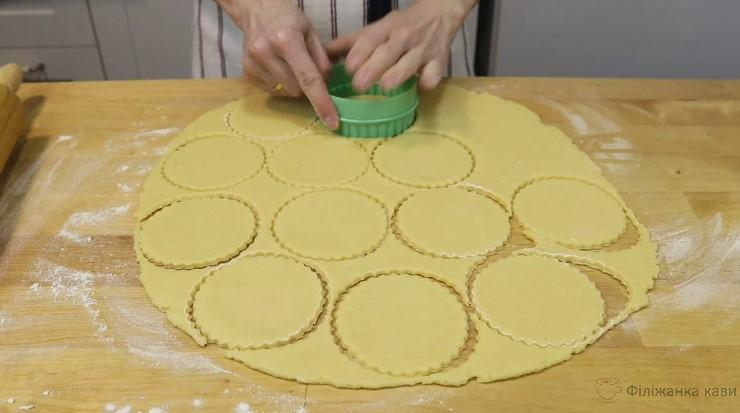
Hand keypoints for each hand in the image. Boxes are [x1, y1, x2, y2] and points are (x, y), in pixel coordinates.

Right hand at [218, 0, 338, 128]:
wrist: (257, 8)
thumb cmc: (288, 19)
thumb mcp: (311, 32)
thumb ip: (321, 59)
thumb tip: (327, 86)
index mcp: (286, 39)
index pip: (308, 78)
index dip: (322, 102)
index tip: (332, 122)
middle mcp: (266, 52)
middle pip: (297, 89)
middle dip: (305, 83)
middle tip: (303, 65)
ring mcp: (252, 63)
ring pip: (285, 92)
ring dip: (292, 83)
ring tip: (287, 62)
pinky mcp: (245, 71)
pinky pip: (272, 90)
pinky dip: (279, 83)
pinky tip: (276, 66)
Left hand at [327, 0, 475, 91]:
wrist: (440, 14)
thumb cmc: (401, 26)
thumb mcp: (376, 29)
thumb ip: (349, 43)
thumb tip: (321, 56)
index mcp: (386, 29)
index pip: (370, 39)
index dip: (359, 53)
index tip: (348, 68)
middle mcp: (403, 37)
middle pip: (388, 52)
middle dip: (373, 67)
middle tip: (359, 85)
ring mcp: (423, 49)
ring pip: (410, 62)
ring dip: (398, 73)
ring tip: (385, 86)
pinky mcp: (439, 61)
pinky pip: (434, 72)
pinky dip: (428, 79)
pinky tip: (420, 86)